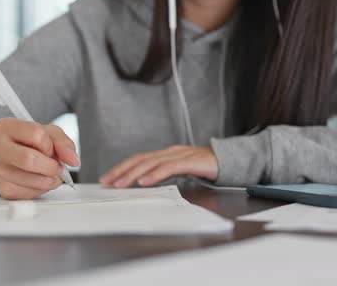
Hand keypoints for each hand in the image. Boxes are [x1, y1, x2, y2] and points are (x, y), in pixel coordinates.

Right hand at [0, 118, 79, 199]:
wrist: (15, 157)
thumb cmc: (31, 142)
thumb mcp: (49, 134)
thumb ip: (63, 143)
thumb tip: (73, 160)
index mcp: (4, 127)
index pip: (36, 134)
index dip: (50, 145)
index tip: (50, 149)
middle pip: (28, 159)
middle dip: (50, 166)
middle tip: (57, 168)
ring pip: (30, 180)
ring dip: (49, 180)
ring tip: (51, 175)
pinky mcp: (3, 189)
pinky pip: (28, 193)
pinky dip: (41, 189)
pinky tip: (40, 181)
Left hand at [99, 146, 217, 188]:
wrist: (230, 161)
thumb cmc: (205, 168)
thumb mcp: (180, 171)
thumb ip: (164, 174)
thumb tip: (144, 184)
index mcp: (165, 154)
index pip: (138, 160)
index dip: (121, 168)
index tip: (107, 178)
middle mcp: (169, 152)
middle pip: (140, 160)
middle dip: (121, 171)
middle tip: (106, 181)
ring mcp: (179, 155)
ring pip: (151, 163)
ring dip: (133, 174)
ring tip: (120, 183)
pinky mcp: (190, 161)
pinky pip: (169, 168)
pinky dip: (155, 174)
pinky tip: (144, 181)